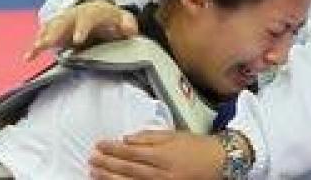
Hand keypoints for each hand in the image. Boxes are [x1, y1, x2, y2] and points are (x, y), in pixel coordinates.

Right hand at [25, 0, 137, 60]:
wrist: (97, 11)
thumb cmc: (111, 19)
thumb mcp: (123, 19)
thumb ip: (128, 23)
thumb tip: (130, 30)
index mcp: (92, 12)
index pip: (87, 18)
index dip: (81, 28)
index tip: (77, 40)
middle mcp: (74, 14)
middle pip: (63, 21)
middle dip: (54, 32)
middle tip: (45, 44)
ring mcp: (63, 21)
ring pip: (50, 27)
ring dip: (42, 38)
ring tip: (34, 51)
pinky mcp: (55, 30)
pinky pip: (43, 36)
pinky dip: (36, 46)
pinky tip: (28, 57)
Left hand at [89, 130, 223, 179]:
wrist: (217, 162)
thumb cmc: (197, 147)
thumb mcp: (174, 135)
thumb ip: (149, 137)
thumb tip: (127, 138)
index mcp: (162, 155)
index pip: (131, 152)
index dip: (113, 149)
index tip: (99, 145)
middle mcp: (160, 173)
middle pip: (127, 169)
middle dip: (107, 164)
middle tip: (92, 158)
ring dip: (109, 178)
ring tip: (95, 172)